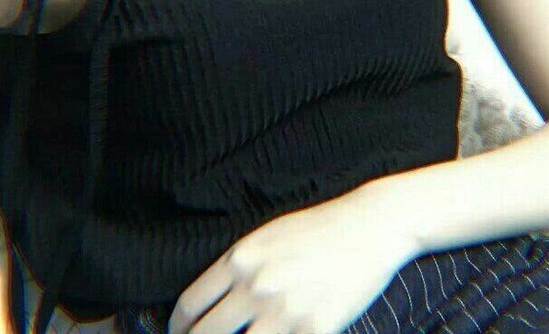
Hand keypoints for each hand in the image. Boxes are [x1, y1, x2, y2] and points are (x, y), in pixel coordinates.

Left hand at [168, 186, 413, 333]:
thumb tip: (216, 297)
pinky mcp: (315, 329)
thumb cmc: (321, 226)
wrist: (370, 225)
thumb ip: (241, 264)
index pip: (190, 304)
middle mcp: (256, 286)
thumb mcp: (270, 233)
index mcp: (241, 258)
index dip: (179, 326)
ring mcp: (285, 311)